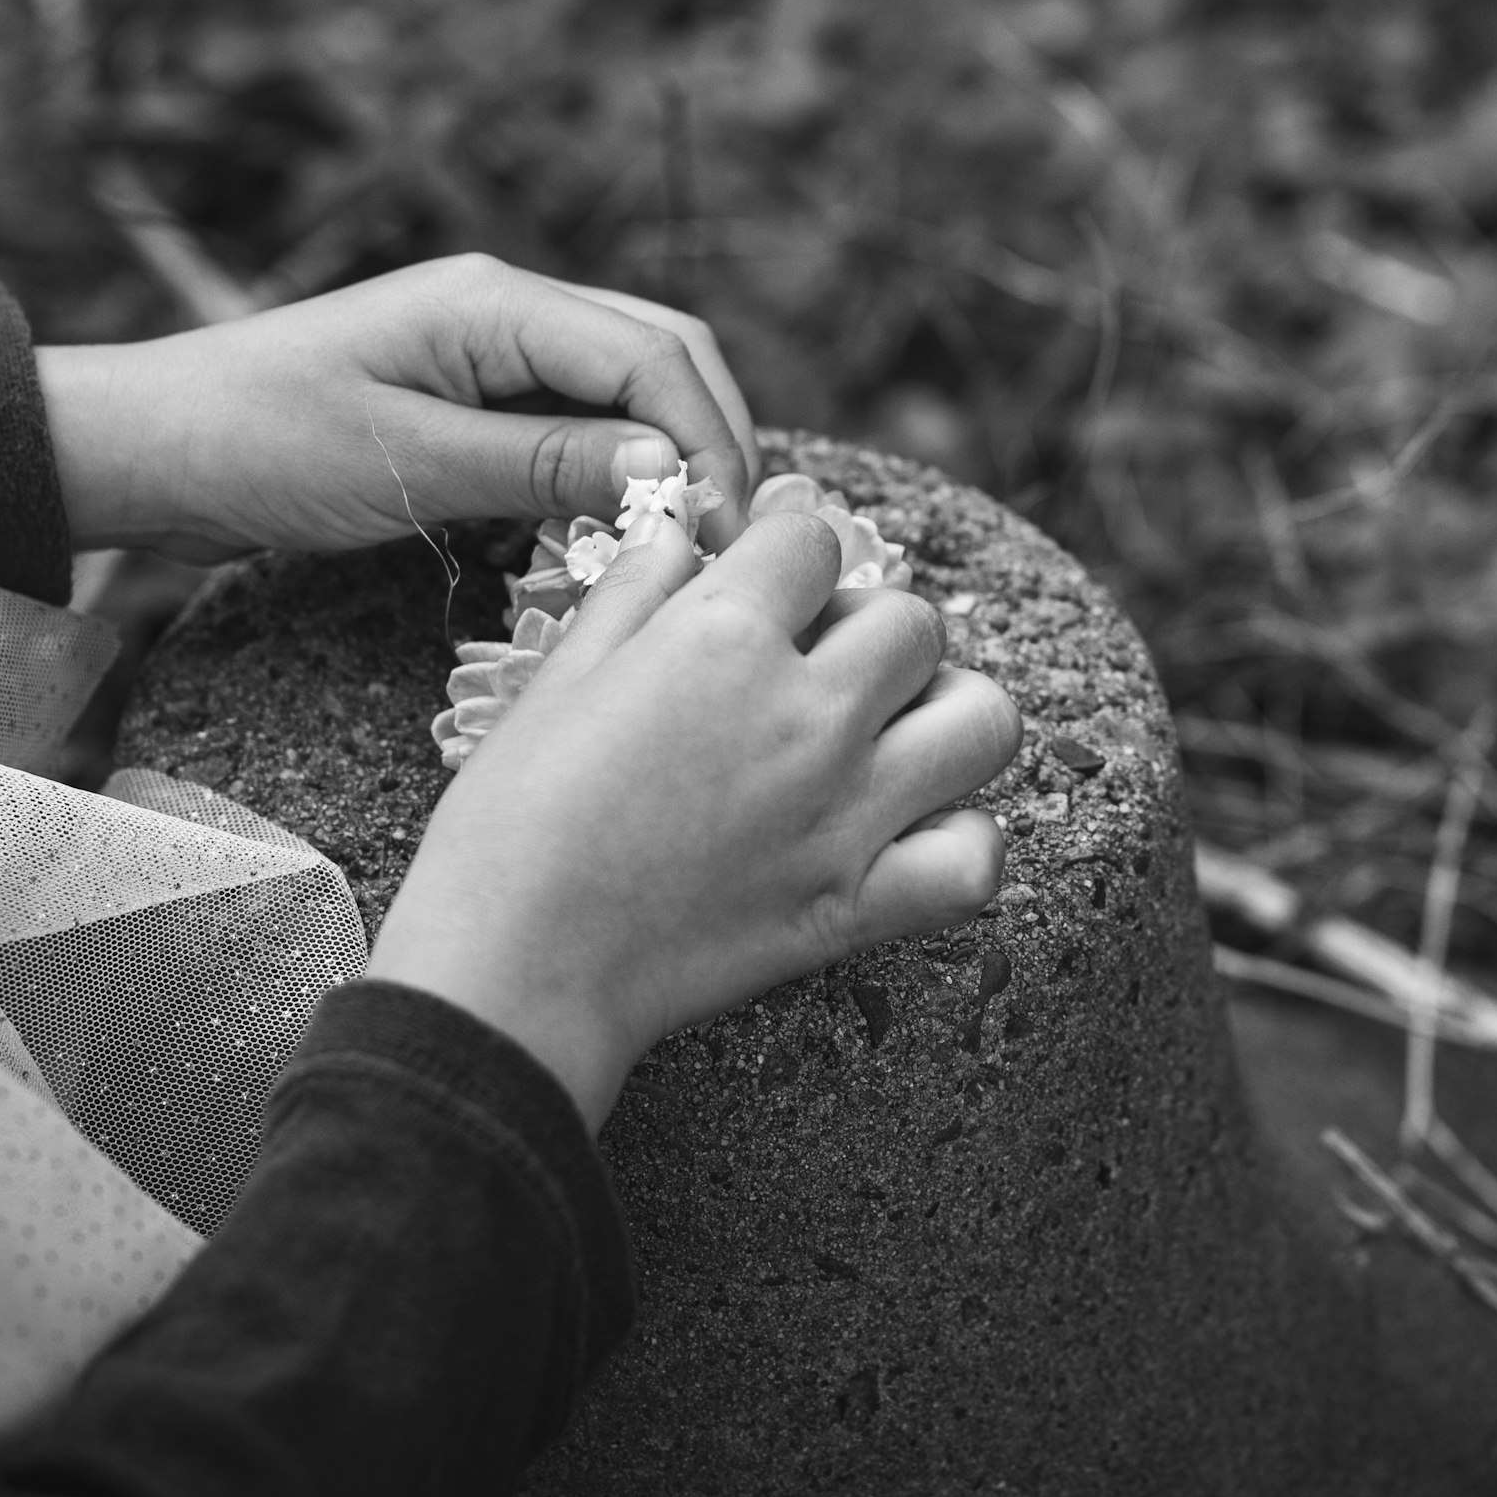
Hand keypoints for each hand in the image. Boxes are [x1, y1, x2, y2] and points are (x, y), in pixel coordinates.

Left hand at [34, 254, 758, 563]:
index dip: (709, 441)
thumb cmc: (258, 446)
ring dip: (665, 452)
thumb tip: (671, 469)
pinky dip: (609, 467)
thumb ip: (543, 463)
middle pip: (660, 352)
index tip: (731, 536)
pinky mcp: (467, 392)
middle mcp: (506, 306)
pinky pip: (571, 417)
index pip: (653, 354)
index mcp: (495, 302)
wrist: (150, 447)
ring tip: (685, 542)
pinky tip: (614, 529)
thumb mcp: (407, 465)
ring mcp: (488, 346)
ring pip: (624, 385)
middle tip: (727, 544)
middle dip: (709, 439)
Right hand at [364, 510, 1022, 1126]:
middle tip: (815, 663)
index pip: (812, 540)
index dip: (786, 551)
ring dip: (944, 713)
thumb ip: (636, 588)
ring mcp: (847, 812)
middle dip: (866, 624)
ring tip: (887, 733)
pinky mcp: (860, 905)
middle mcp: (806, 712)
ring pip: (983, 720)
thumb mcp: (560, 672)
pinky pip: (975, 859)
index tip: (763, 583)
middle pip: (912, 619)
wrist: (514, 964)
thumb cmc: (513, 817)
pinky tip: (901, 833)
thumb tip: (683, 533)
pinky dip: (956, 843)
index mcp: (722, 637)